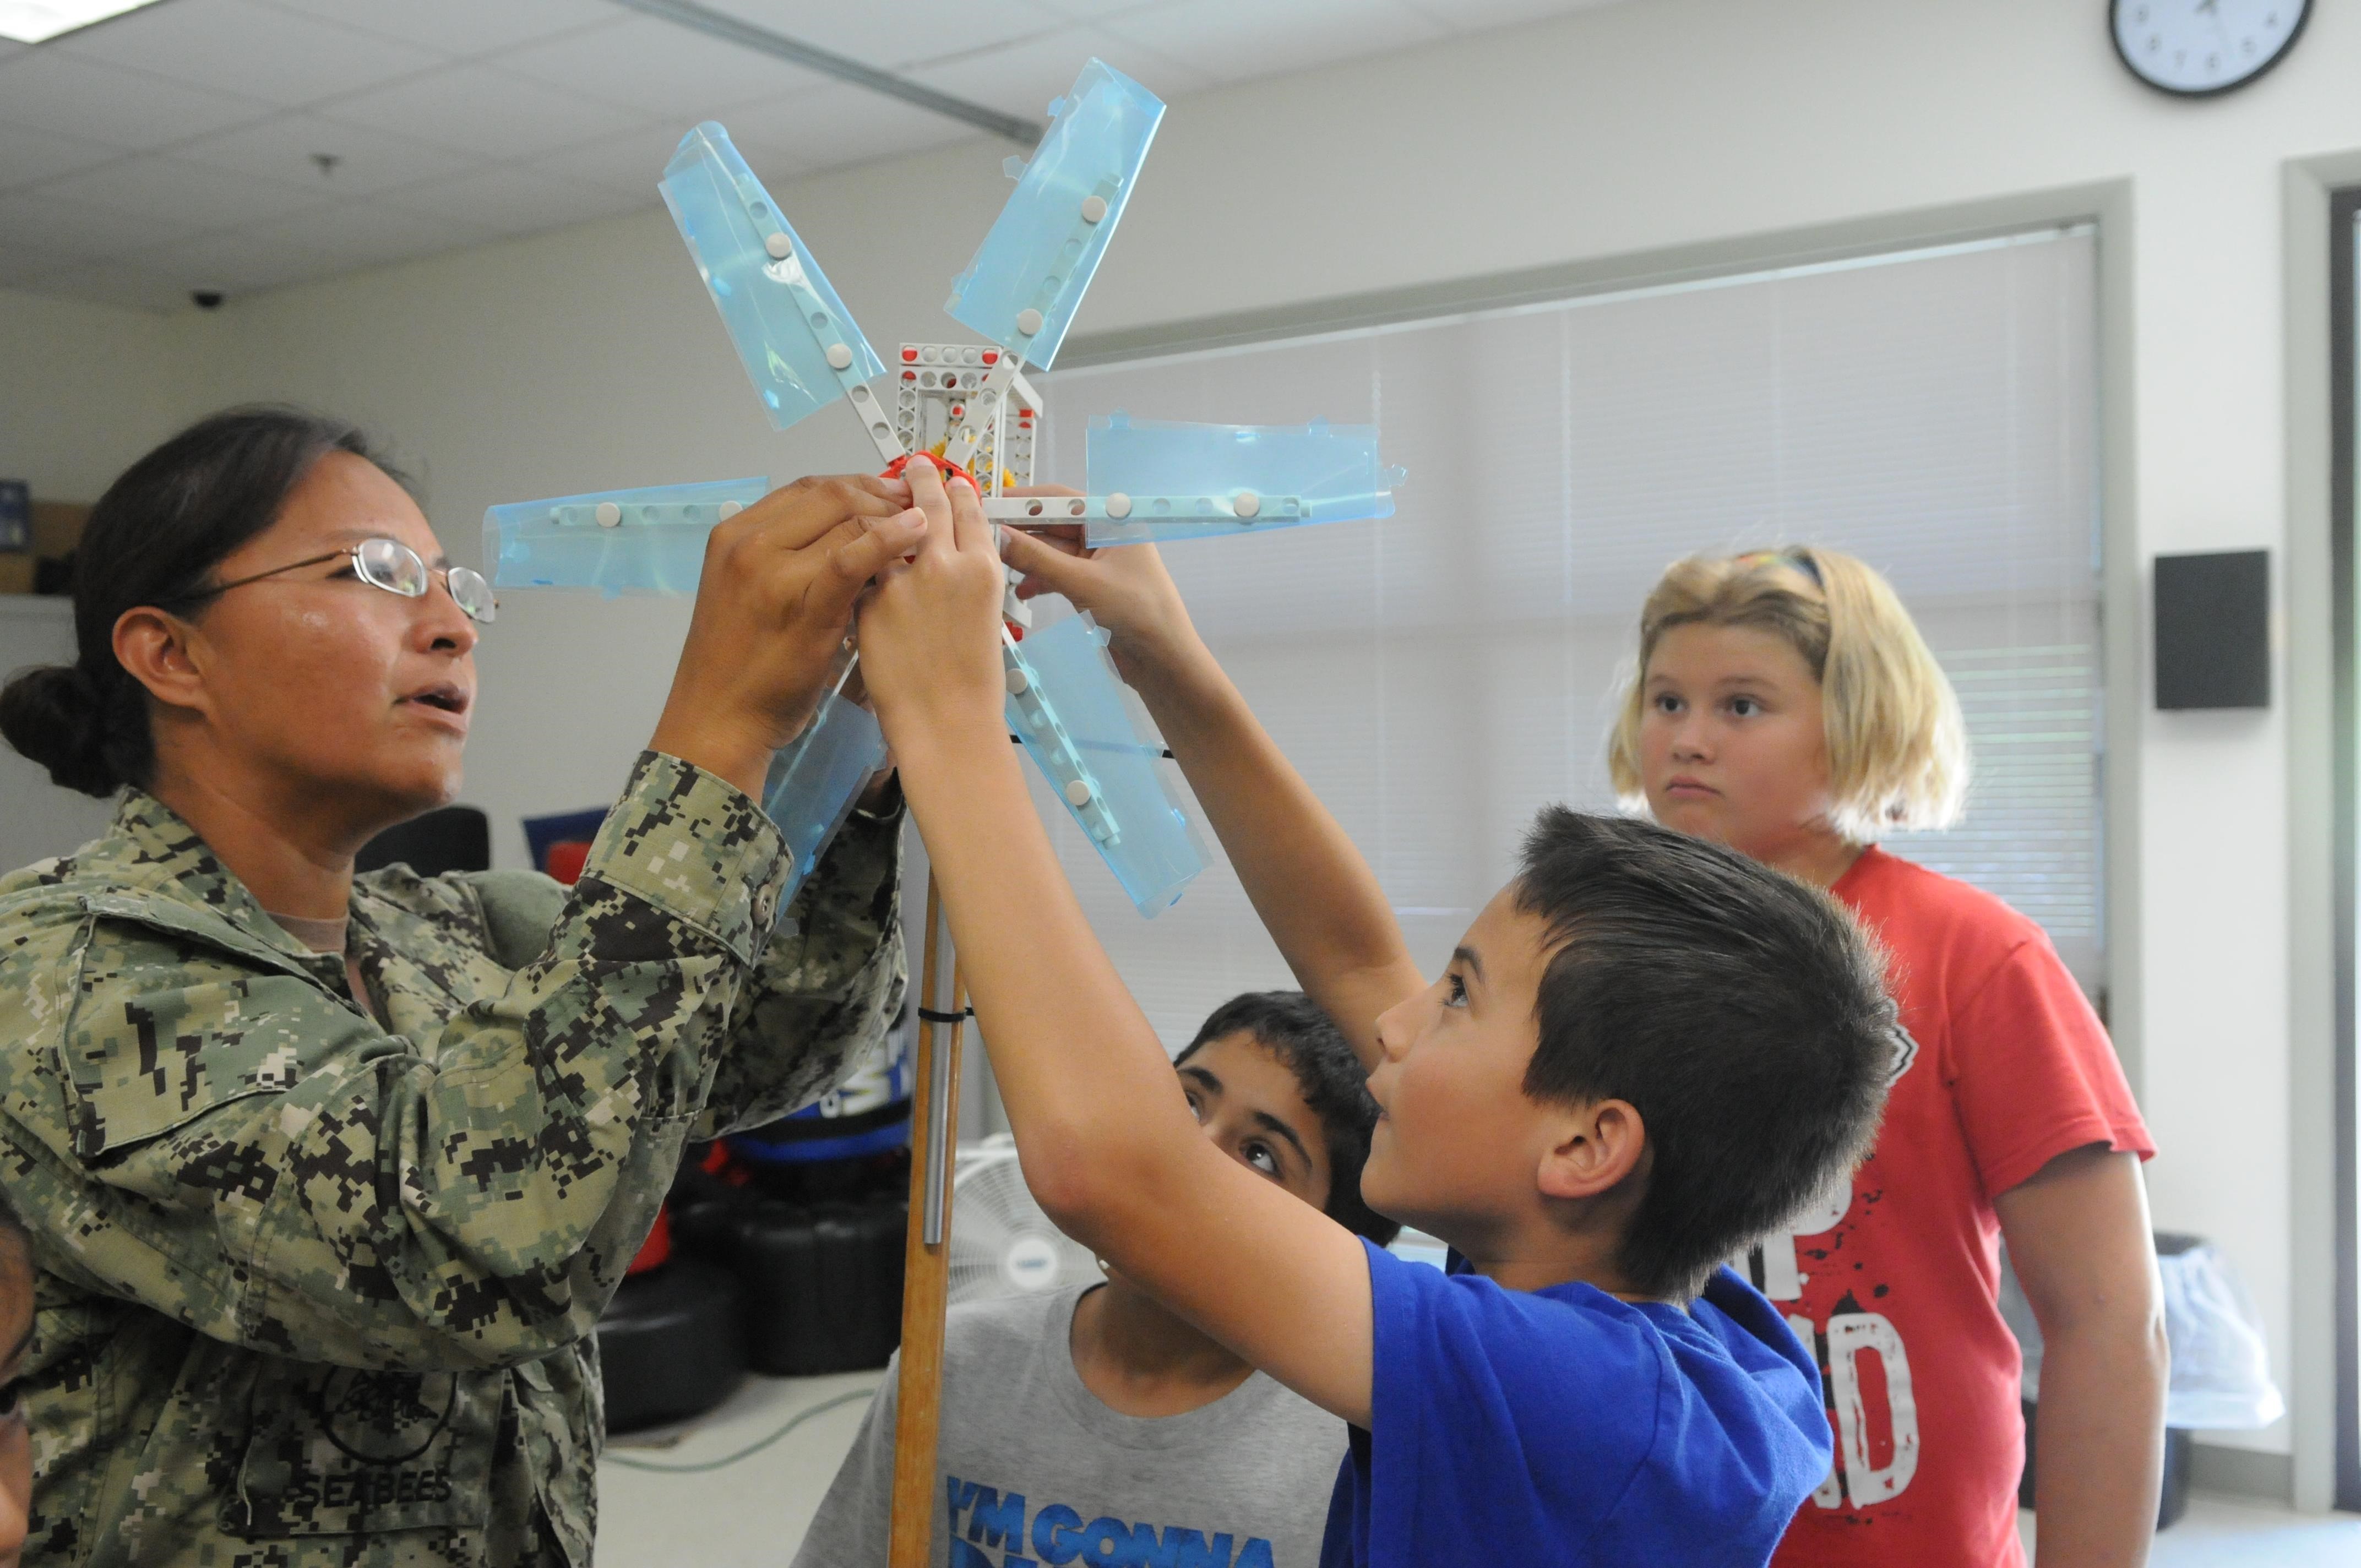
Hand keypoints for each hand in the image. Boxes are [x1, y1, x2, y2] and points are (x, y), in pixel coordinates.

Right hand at [650, 473, 922, 795]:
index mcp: (734, 535)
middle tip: (914, 504)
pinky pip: (852, 558)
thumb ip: (783, 558)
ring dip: (891, 517)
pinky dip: (888, 538)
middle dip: (879, 494)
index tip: (891, 493)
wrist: (718, 719)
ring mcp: (774, 572)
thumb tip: (837, 534)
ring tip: (924, 526)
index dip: (857, 484)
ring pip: (846, 521)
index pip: (807, 489)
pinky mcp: (804, 605)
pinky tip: (916, 532)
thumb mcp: (749, 592)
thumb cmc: (739, 665)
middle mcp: (750, 544)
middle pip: (830, 495)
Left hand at [859, 457, 1007, 755]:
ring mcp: (904, 581)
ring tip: (879, 493)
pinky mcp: (869, 601)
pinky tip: (849, 543)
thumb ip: (963, 586)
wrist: (943, 723)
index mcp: (984, 571)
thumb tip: (946, 562)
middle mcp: (947, 565)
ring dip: (881, 504)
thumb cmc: (974, 687)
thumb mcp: (982, 622)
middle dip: (921, 480)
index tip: (952, 481)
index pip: (970, 514)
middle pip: (930, 505)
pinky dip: (856, 549)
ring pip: (887, 526)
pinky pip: (860, 564)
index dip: (959, 493)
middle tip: (916, 465)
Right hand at [997, 509, 1206, 694]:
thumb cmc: (1138, 613)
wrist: (1163, 661)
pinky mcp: (1091, 587)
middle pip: (1053, 524)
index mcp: (1112, 521)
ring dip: (1026, 558)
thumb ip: (1039, 559)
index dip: (1026, 500)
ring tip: (997, 566)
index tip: (993, 504)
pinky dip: (1038, 580)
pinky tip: (1020, 591)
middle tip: (985, 537)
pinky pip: (1057, 574)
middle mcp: (1104, 536)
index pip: (1062, 499)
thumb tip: (999, 535)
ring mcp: (1097, 563)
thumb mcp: (1083, 583)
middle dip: (1021, 531)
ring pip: (1052, 551)